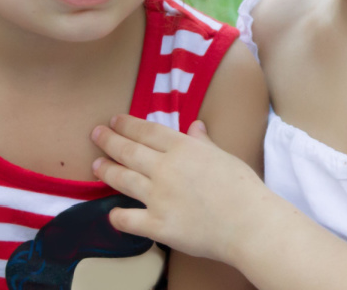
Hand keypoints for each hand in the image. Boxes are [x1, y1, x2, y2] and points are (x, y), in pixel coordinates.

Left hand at [91, 115, 278, 263]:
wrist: (250, 224)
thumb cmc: (243, 189)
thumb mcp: (224, 157)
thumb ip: (203, 143)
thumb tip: (195, 126)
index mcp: (183, 149)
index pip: (146, 131)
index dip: (127, 124)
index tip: (114, 121)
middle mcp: (166, 169)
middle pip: (128, 151)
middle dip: (108, 141)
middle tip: (95, 135)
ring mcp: (159, 197)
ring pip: (122, 179)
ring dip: (106, 171)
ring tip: (96, 165)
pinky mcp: (158, 225)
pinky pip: (127, 219)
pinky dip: (116, 215)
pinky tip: (112, 213)